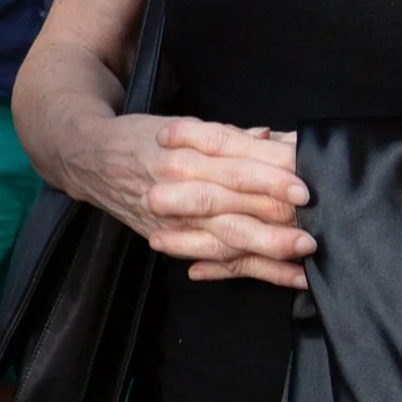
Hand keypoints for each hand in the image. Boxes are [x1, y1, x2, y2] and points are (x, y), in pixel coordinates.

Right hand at [56, 113, 312, 288]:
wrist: (89, 158)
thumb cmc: (142, 137)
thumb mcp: (183, 124)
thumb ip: (231, 136)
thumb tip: (277, 139)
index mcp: (186, 149)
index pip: (234, 161)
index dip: (270, 172)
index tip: (304, 182)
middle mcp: (178, 184)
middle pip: (231, 199)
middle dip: (273, 210)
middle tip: (312, 219)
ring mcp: (173, 217)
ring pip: (224, 235)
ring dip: (265, 245)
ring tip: (302, 251)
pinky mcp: (171, 240)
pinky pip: (215, 259)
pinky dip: (250, 271)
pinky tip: (284, 277)